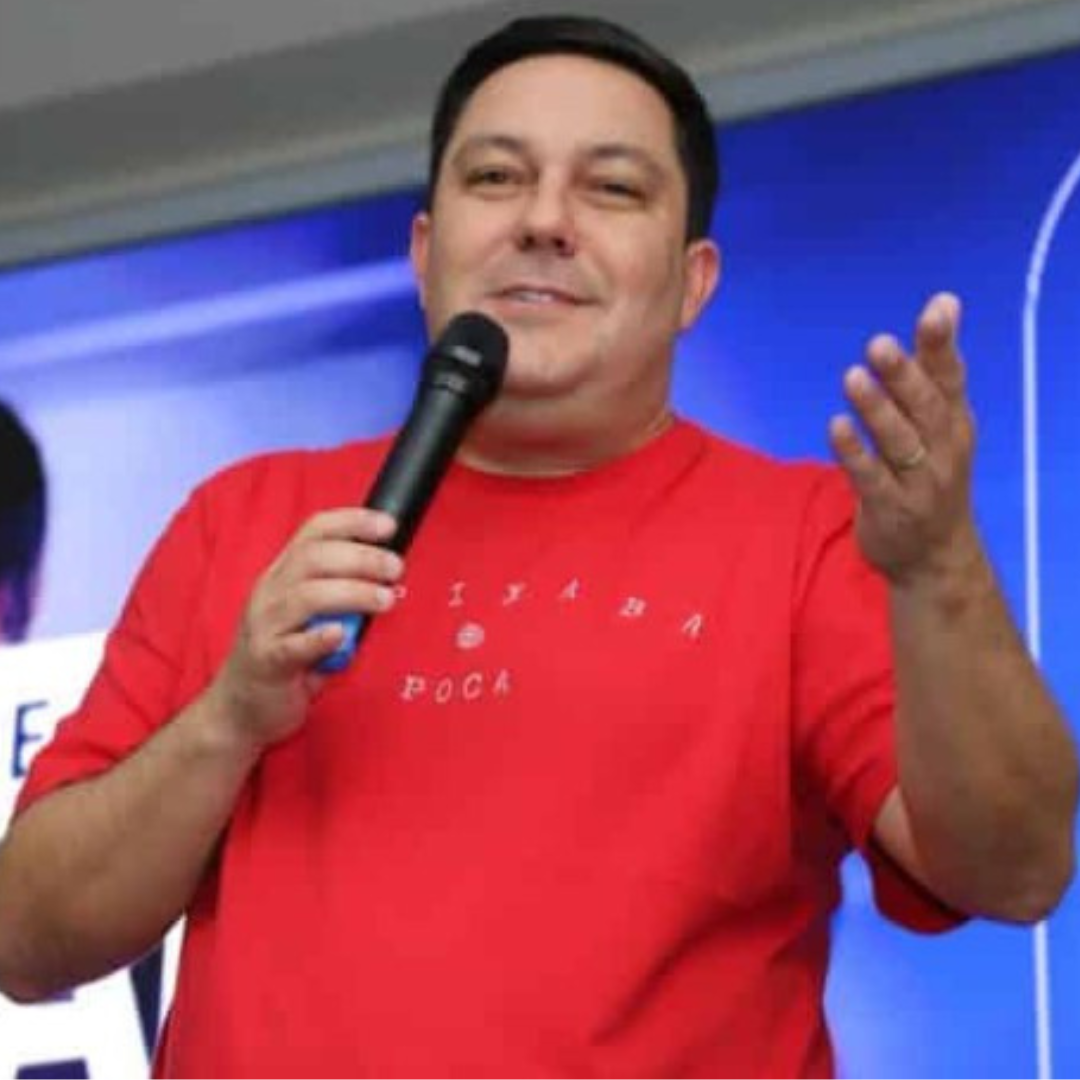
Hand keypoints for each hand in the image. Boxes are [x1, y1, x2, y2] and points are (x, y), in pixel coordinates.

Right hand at [210, 508, 402, 750]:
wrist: (238, 708)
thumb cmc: (284, 656)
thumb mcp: (309, 616)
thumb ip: (340, 595)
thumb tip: (387, 578)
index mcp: (282, 575)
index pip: (314, 532)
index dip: (351, 522)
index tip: (388, 525)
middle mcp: (270, 593)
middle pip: (314, 558)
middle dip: (361, 557)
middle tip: (395, 569)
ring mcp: (265, 627)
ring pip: (306, 596)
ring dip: (352, 592)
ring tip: (385, 600)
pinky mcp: (267, 662)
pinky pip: (292, 647)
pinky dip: (318, 638)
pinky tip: (341, 635)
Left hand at [828, 293, 979, 585]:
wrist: (935, 556)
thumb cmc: (932, 474)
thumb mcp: (942, 422)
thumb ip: (935, 366)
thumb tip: (946, 300)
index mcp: (955, 423)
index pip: (951, 379)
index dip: (943, 345)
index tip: (937, 309)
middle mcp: (943, 450)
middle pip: (926, 408)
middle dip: (904, 376)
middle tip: (879, 344)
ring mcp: (918, 482)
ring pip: (898, 442)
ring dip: (876, 409)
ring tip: (854, 376)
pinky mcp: (889, 508)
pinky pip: (870, 477)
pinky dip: (853, 452)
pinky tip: (836, 425)